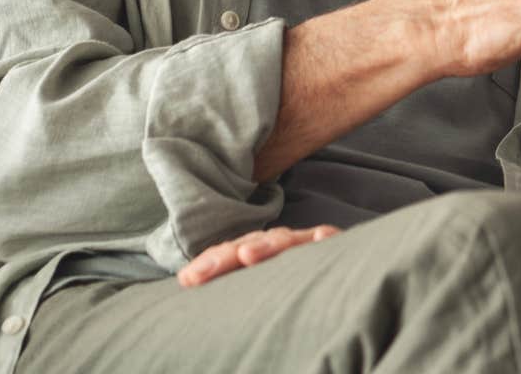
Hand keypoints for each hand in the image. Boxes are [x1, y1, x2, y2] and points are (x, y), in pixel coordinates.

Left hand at [177, 224, 338, 286]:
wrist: (335, 272)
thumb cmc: (287, 279)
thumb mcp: (254, 282)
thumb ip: (227, 278)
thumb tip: (185, 278)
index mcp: (257, 251)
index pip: (230, 251)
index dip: (209, 262)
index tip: (188, 279)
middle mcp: (279, 244)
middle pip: (253, 243)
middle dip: (228, 254)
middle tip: (204, 271)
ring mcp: (306, 242)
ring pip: (284, 239)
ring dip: (267, 245)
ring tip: (247, 255)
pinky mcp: (333, 245)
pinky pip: (327, 238)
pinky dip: (323, 237)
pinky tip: (318, 240)